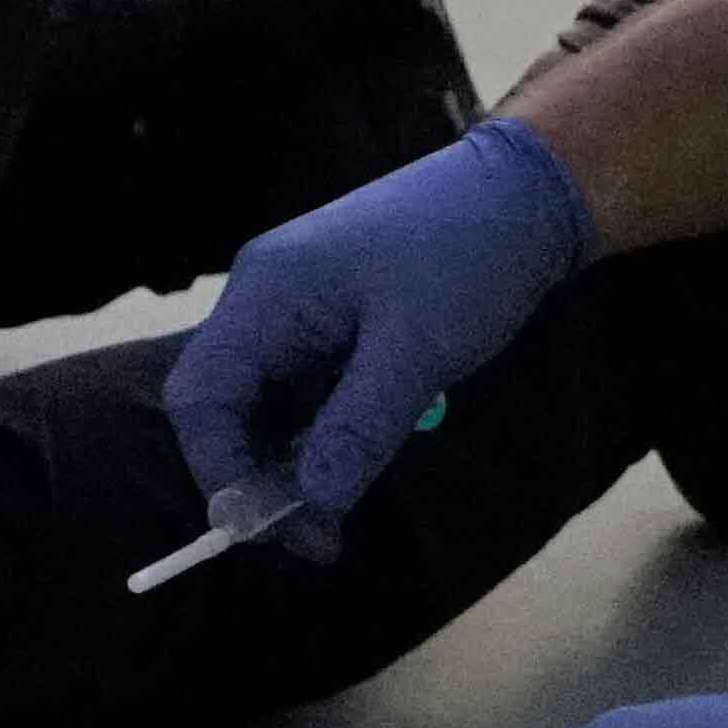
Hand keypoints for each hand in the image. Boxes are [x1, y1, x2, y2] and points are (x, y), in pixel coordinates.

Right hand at [162, 116, 592, 553]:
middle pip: (222, 408)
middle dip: (258, 478)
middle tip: (320, 536)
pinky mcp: (329, 321)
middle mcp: (264, 300)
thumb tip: (310, 508)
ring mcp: (295, 309)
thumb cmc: (469, 255)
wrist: (528, 191)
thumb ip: (357, 432)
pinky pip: (302, 393)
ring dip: (293, 463)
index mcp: (265, 293)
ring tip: (343, 510)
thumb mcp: (418, 352)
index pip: (200, 398)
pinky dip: (321, 437)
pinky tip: (360, 460)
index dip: (222, 472)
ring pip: (264, 408)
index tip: (274, 529)